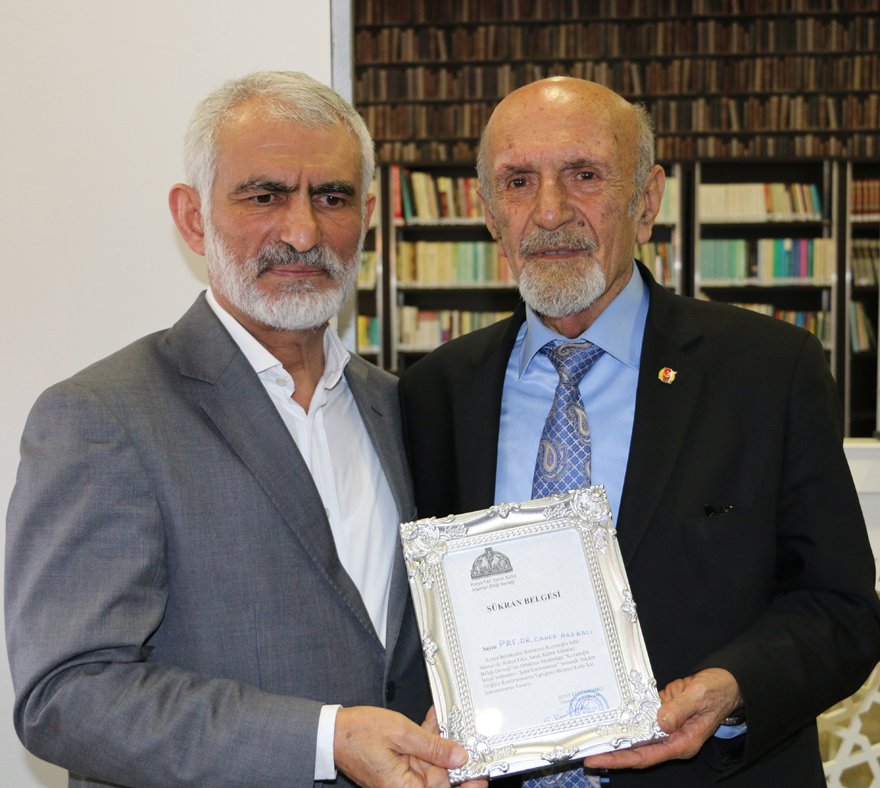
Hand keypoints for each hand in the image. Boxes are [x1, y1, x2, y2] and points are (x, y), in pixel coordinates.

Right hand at [334, 706, 468, 786]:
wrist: (331, 732)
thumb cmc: (358, 734)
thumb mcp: (402, 733)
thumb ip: (433, 746)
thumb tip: (459, 756)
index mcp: (404, 787)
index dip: (464, 783)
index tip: (481, 775)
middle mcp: (402, 787)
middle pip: (439, 777)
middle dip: (453, 756)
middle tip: (468, 737)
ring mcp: (399, 777)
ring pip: (430, 763)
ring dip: (439, 742)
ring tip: (447, 719)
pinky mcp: (395, 767)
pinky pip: (417, 755)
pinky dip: (425, 740)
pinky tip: (432, 721)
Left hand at [582, 668, 742, 769]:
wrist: (726, 683)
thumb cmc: (717, 692)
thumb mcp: (699, 697)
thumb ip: (679, 710)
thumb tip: (661, 722)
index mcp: (681, 743)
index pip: (644, 757)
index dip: (620, 759)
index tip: (598, 760)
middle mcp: (671, 739)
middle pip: (636, 751)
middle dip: (611, 753)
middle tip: (585, 753)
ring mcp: (666, 727)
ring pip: (636, 736)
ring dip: (616, 737)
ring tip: (591, 738)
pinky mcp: (662, 713)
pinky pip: (640, 719)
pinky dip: (626, 719)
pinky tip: (609, 717)